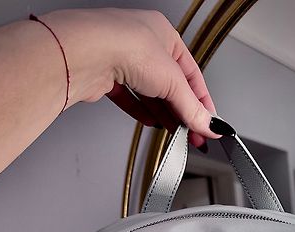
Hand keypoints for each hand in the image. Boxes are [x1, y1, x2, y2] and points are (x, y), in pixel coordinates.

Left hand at [40, 9, 220, 146]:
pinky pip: (129, 97)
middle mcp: (142, 43)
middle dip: (183, 112)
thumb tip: (210, 124)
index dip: (202, 102)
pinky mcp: (106, 76)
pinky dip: (141, 112)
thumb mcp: (172, 81)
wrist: (84, 53)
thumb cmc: (125, 45)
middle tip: (193, 134)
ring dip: (164, 114)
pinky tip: (151, 123)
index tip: (209, 124)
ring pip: (149, 92)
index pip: (191, 73)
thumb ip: (192, 107)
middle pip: (170, 85)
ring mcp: (122, 59)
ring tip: (175, 133)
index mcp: (163, 33)